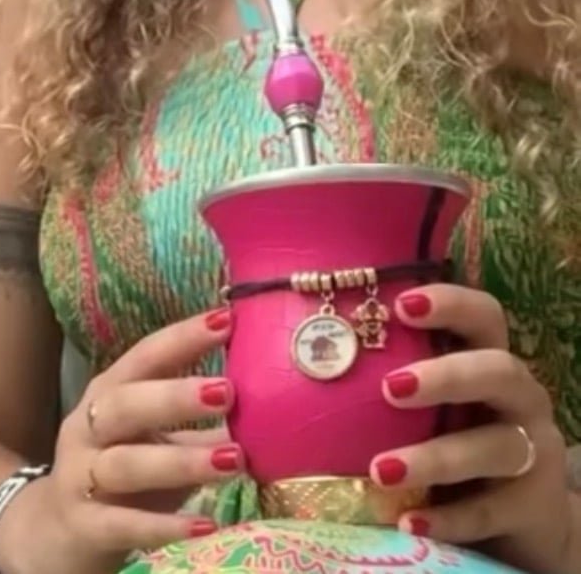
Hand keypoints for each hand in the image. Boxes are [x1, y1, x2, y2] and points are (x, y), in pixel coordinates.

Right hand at [0, 309, 240, 573]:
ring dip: (181, 461)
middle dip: (174, 396)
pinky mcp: (86, 525)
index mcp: (108, 394)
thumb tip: (267, 407)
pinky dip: (164, 525)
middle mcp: (89, 428)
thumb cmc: (121, 471)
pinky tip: (206, 526)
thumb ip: (199, 425)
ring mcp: (81, 476)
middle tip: (227, 392)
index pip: (143, 357)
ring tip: (234, 460)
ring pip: (127, 464)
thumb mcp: (153, 440)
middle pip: (126, 404)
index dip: (181, 338)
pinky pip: (124, 524)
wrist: (55, 530)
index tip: (225, 320)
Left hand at [368, 284, 572, 573]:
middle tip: (390, 387)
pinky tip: (409, 523)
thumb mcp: (428, 403)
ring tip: (381, 470)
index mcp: (487, 358)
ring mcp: (534, 451)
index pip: (483, 314)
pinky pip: (492, 511)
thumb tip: (292, 353)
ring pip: (497, 446)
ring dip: (438, 458)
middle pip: (499, 371)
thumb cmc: (453, 436)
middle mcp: (519, 397)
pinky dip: (449, 518)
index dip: (450, 303)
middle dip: (447, 376)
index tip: (401, 305)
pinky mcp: (534, 507)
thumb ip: (386, 373)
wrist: (521, 517)